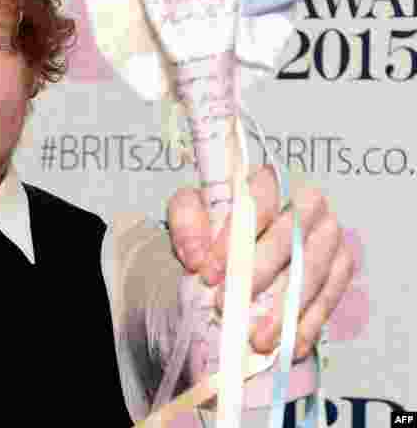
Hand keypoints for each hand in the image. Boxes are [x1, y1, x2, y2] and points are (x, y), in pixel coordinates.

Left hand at [167, 166, 353, 358]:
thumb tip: (195, 257)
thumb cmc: (214, 222)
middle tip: (226, 304)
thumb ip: (186, 225)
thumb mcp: (189, 211)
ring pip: (314, 271)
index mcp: (269, 181)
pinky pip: (332, 296)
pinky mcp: (342, 266)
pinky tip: (288, 346)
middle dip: (257, 274)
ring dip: (285, 308)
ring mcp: (330, 235)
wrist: (238, 242)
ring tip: (257, 338)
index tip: (207, 272)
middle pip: (290, 238)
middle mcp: (308, 204)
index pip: (256, 202)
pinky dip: (308, 324)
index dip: (232, 237)